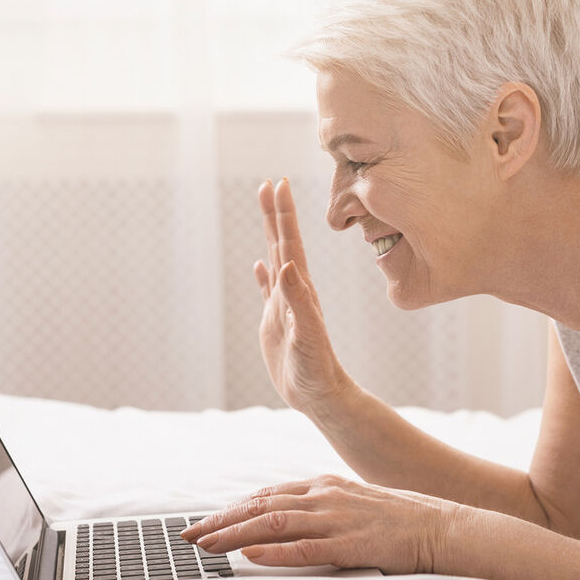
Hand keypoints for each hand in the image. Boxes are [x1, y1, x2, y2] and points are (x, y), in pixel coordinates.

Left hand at [180, 474, 459, 573]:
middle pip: (260, 507)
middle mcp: (324, 496)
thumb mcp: (352, 503)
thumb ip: (319, 508)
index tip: (206, 521)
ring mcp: (336, 518)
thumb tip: (284, 521)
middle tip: (189, 534)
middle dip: (221, 521)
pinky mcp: (350, 543)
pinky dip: (273, 552)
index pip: (266, 495)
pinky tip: (251, 556)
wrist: (442, 526)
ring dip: (235, 535)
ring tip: (206, 545)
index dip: (233, 509)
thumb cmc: (399, 518)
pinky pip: (305, 549)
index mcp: (324, 485)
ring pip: (273, 524)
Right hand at [254, 178, 351, 414]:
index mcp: (300, 289)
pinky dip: (262, 275)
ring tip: (264, 211)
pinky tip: (259, 265)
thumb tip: (285, 264)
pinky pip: (268, 290)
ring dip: (269, 234)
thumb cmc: (316, 368)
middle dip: (275, 214)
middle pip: (282, 243)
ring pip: (274, 259)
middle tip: (269, 184)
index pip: (290, 243)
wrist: (320, 394)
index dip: (283, 214)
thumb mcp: (306, 334)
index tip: (278, 185)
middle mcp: (293, 290)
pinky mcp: (276, 322)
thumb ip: (299, 300)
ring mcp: (284, 304)